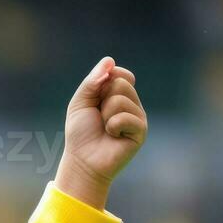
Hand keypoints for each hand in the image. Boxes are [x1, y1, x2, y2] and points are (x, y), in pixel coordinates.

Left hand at [54, 56, 146, 209]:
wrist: (83, 161)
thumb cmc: (80, 133)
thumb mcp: (80, 102)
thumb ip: (92, 81)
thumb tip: (110, 60)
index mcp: (118, 95)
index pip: (119, 73)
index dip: (105, 80)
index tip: (95, 96)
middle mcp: (131, 104)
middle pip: (120, 83)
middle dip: (102, 99)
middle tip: (99, 117)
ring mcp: (138, 117)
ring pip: (121, 99)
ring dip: (105, 114)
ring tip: (105, 128)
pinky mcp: (141, 131)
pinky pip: (126, 117)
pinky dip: (113, 126)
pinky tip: (113, 135)